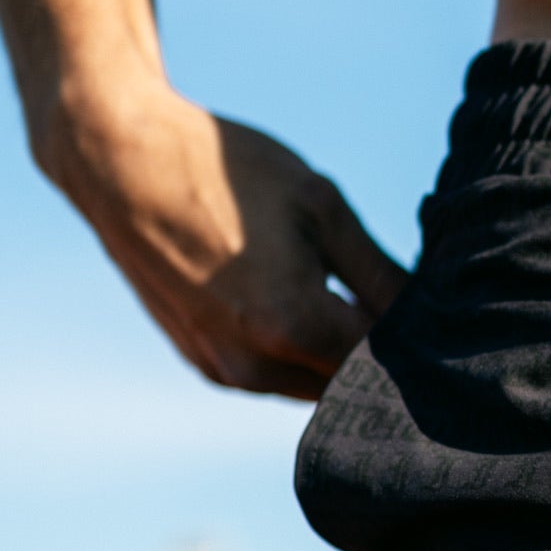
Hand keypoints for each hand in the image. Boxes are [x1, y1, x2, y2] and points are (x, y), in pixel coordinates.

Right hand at [53, 88, 408, 399]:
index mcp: (293, 325)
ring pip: (315, 385)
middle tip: (392, 299)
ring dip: (339, 355)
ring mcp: (227, 372)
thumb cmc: (224, 174)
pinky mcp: (206, 366)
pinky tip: (301, 302)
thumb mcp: (320, 207)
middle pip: (352, 382)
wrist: (118, 166)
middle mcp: (257, 366)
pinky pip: (277, 377)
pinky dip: (299, 354)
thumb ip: (380, 273)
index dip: (416, 337)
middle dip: (381, 353)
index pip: (387, 360)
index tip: (433, 307)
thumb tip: (429, 313)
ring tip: (345, 295)